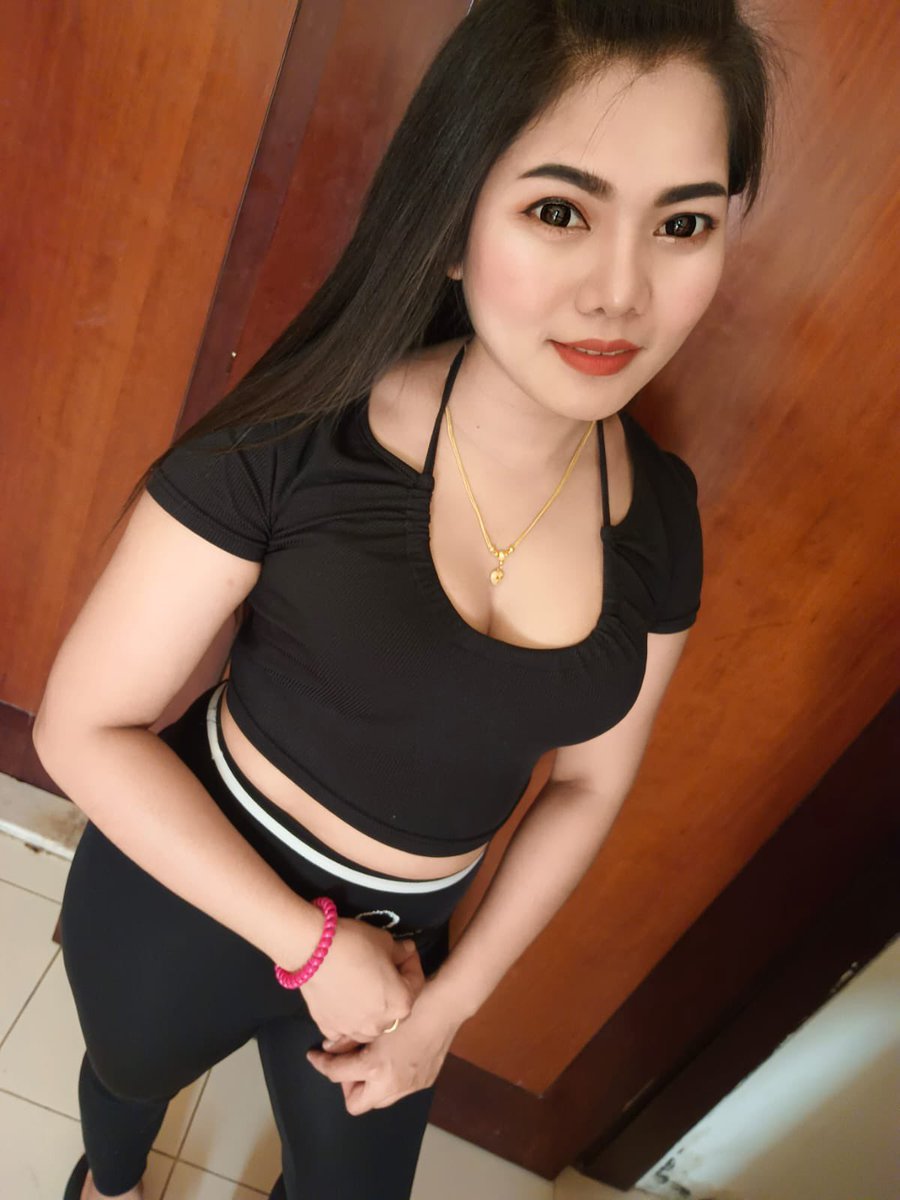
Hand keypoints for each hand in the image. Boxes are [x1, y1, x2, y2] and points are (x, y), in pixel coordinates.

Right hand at [299, 920, 424, 1044]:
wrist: (314, 950)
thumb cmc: (355, 945)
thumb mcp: (386, 941)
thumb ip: (401, 952)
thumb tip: (405, 953)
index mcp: (401, 1004)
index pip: (416, 982)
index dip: (412, 963)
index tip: (406, 952)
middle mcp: (379, 1024)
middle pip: (394, 1007)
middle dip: (394, 989)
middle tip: (385, 969)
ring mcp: (352, 1030)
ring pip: (370, 1025)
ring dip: (372, 1010)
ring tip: (365, 988)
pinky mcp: (329, 1028)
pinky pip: (343, 1030)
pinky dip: (346, 1020)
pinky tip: (343, 1005)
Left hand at [305, 980, 463, 1114]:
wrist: (447, 1005)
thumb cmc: (411, 1005)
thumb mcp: (375, 1021)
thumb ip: (349, 1039)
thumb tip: (331, 1048)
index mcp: (376, 1068)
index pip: (337, 1074)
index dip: (321, 1064)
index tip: (315, 1056)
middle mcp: (393, 1085)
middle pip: (356, 1103)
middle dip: (348, 1085)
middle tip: (349, 1063)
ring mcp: (411, 1087)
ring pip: (379, 1099)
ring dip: (369, 1084)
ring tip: (371, 1058)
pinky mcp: (424, 1082)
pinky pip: (398, 1089)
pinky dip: (389, 1078)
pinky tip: (394, 1056)